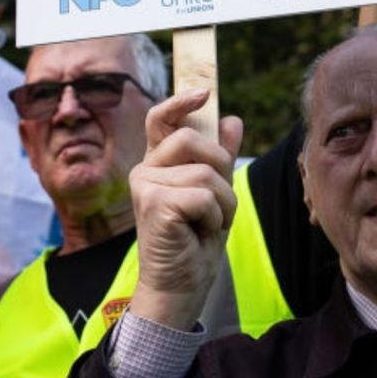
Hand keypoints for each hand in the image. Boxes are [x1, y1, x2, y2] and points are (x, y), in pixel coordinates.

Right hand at [127, 89, 242, 330]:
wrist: (181, 285)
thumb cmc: (195, 241)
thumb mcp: (215, 193)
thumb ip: (220, 157)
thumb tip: (231, 119)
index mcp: (158, 164)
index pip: (160, 119)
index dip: (180, 102)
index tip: (205, 93)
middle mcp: (145, 170)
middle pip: (192, 140)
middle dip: (220, 169)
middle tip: (217, 203)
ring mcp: (145, 186)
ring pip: (205, 171)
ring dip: (222, 201)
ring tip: (209, 223)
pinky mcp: (154, 203)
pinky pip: (204, 195)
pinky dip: (215, 217)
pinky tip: (200, 233)